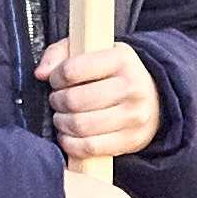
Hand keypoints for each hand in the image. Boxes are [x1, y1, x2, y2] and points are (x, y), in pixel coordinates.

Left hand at [35, 40, 160, 161]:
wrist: (154, 97)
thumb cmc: (114, 73)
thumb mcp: (92, 50)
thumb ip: (60, 53)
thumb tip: (42, 73)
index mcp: (121, 59)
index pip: (72, 70)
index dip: (56, 78)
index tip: (57, 81)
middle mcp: (131, 87)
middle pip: (74, 100)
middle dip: (57, 102)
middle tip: (58, 101)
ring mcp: (133, 116)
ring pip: (80, 125)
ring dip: (62, 123)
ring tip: (62, 117)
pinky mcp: (131, 140)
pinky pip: (90, 147)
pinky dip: (71, 144)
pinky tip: (69, 135)